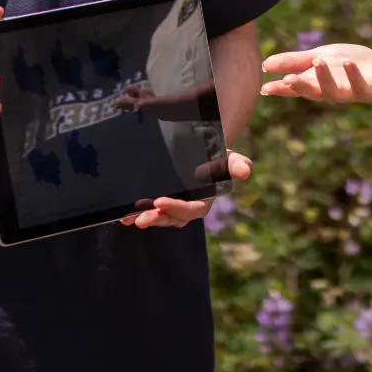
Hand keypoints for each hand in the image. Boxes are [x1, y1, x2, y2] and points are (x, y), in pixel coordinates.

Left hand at [120, 153, 253, 227]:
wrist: (203, 151)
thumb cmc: (216, 155)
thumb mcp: (227, 157)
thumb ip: (236, 164)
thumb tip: (246, 170)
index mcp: (205, 200)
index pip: (191, 209)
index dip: (176, 207)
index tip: (160, 201)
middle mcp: (190, 208)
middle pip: (173, 218)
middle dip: (157, 219)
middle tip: (141, 218)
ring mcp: (175, 208)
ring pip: (161, 218)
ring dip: (146, 219)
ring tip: (130, 219)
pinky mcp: (163, 205)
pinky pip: (151, 213)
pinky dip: (137, 215)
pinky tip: (124, 217)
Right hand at [260, 43, 371, 104]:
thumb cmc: (352, 66)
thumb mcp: (321, 57)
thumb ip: (295, 60)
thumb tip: (265, 64)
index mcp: (317, 83)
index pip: (296, 87)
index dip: (280, 89)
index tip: (264, 88)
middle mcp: (331, 91)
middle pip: (312, 92)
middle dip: (300, 87)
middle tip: (287, 80)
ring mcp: (349, 92)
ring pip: (333, 92)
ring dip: (324, 78)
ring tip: (317, 61)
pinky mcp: (368, 90)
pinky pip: (359, 86)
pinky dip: (352, 74)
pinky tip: (346, 63)